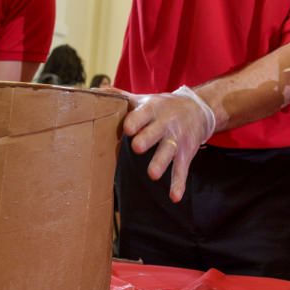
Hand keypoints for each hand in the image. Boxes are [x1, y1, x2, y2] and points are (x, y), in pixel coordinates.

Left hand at [122, 86, 215, 201]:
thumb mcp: (144, 99)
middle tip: (137, 147)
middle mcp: (165, 124)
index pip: (142, 114)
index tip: (127, 128)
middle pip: (155, 132)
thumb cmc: (162, 106)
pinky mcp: (185, 153)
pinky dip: (179, 184)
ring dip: (161, 162)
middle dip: (147, 139)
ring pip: (168, 151)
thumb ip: (119, 97)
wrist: (198, 109)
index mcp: (152, 110)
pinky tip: (174, 197)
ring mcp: (176, 140)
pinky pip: (181, 169)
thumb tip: (91, 92)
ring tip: (152, 174)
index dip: (135, 121)